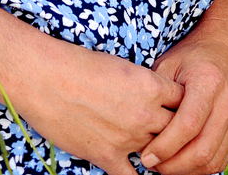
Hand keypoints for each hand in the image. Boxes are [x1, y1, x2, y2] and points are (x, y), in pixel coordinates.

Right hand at [6, 41, 182, 174]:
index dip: (183, 103)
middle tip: (172, 130)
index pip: (183, 99)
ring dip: (159, 151)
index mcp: (149, 85)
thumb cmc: (76, 64)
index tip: (180, 106)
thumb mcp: (118, 65)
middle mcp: (144, 113)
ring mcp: (128, 138)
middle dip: (176, 129)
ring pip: (160, 153)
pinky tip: (141, 172)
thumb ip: (141, 85)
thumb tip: (151, 98)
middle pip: (178, 129)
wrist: (43, 77)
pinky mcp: (107, 157)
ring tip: (159, 152)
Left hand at [138, 23, 227, 174]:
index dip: (166, 146)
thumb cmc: (193, 51)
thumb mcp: (170, 62)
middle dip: (174, 165)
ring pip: (214, 159)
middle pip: (203, 149)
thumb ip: (158, 93)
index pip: (188, 125)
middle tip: (152, 165)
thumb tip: (139, 127)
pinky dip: (201, 166)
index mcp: (209, 81)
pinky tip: (183, 162)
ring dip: (187, 170)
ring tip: (165, 166)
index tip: (146, 155)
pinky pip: (223, 157)